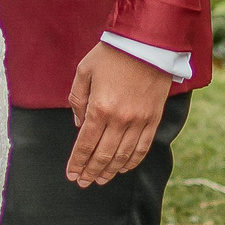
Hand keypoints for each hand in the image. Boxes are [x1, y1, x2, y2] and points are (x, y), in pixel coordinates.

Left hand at [64, 41, 172, 187]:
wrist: (147, 43)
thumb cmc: (112, 53)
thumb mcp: (84, 71)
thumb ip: (77, 99)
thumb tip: (79, 124)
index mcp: (99, 108)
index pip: (86, 144)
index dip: (78, 162)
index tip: (71, 174)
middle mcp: (120, 119)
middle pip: (103, 155)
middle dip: (91, 171)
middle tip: (83, 182)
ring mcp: (139, 121)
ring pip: (123, 156)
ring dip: (110, 171)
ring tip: (100, 179)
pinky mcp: (153, 119)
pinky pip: (142, 147)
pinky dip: (132, 161)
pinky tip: (123, 168)